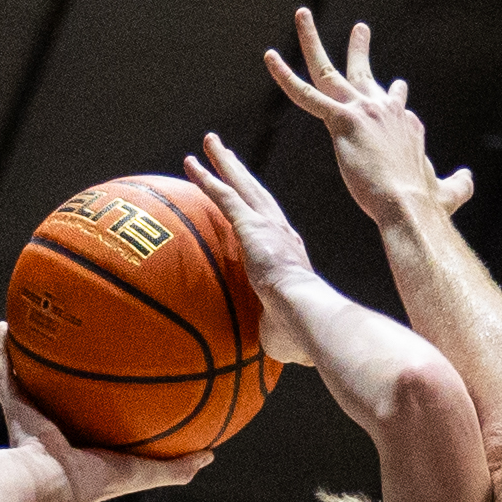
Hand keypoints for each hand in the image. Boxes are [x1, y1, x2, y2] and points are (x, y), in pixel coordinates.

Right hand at [0, 323, 209, 501]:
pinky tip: (6, 326)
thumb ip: (175, 468)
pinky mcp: (13, 407)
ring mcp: (33, 418)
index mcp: (85, 446)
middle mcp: (58, 430)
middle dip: (73, 375)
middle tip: (86, 343)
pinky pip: (4, 374)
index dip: (110, 403)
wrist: (49, 485)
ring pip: (32, 380)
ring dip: (35, 356)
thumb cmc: (94, 482)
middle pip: (66, 396)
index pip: (99, 420)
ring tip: (44, 324)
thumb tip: (211, 456)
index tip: (123, 379)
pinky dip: (2, 351)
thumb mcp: (143, 473)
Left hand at [184, 133, 319, 365]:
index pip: (272, 227)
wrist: (310, 318)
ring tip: (209, 144)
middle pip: (257, 194)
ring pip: (242, 186)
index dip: (258, 210)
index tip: (247, 199)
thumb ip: (268, 336)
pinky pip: (225, 197)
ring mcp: (269, 228)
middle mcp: (283, 234)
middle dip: (240, 173)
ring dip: (224, 164)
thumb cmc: (301, 336)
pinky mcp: (253, 228)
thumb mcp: (280, 335)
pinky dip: (208, 179)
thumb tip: (260, 358)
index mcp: (291, 257)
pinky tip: (191, 165)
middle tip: (225, 154)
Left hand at [266, 8, 472, 227]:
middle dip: (360, 49)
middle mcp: (384, 109)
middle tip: (360, 29)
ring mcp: (362, 110)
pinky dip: (285, 76)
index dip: (395, 97)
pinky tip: (270, 58)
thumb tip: (468, 176)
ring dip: (312, 41)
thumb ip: (459, 184)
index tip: (398, 89)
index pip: (395, 104)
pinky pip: (306, 95)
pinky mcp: (342, 120)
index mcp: (405, 124)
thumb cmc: (426, 204)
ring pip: (329, 70)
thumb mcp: (450, 193)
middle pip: (365, 74)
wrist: (410, 204)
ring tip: (303, 15)